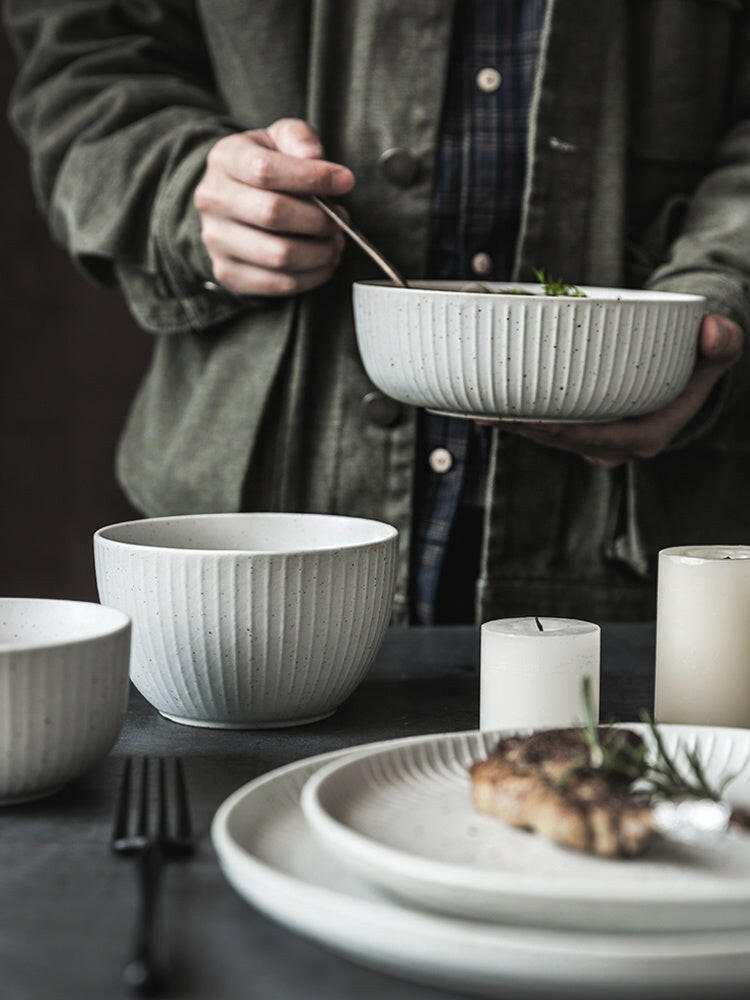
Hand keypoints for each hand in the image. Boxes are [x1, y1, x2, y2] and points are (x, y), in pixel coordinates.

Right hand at [194, 118, 353, 294]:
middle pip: (273, 214)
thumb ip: (298, 138)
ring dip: (319, 252)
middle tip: (340, 220)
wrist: (231, 200)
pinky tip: (324, 263)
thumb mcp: (279, 139)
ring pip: (279, 255)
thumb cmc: (264, 167)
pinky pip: (278, 283)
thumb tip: (314, 156)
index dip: (312, 178)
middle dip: (319, 220)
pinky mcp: (228, 273)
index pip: (266, 171)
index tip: (345, 181)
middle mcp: (213, 200)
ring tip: (335, 242)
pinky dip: (311, 277)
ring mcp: (216, 240)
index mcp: (225, 159)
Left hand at [492, 314, 742, 466]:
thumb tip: (714, 333)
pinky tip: (484, 408)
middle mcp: (617, 446)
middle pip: (564, 441)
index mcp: (647, 435)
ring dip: (514, 426)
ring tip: (477, 411)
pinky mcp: (581, 430)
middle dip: (526, 430)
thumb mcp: (716, 350)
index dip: (564, 432)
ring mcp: (596, 441)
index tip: (534, 419)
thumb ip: (721, 343)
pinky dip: (518, 418)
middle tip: (489, 412)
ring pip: (550, 438)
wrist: (688, 370)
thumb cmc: (699, 359)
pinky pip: (547, 428)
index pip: (599, 439)